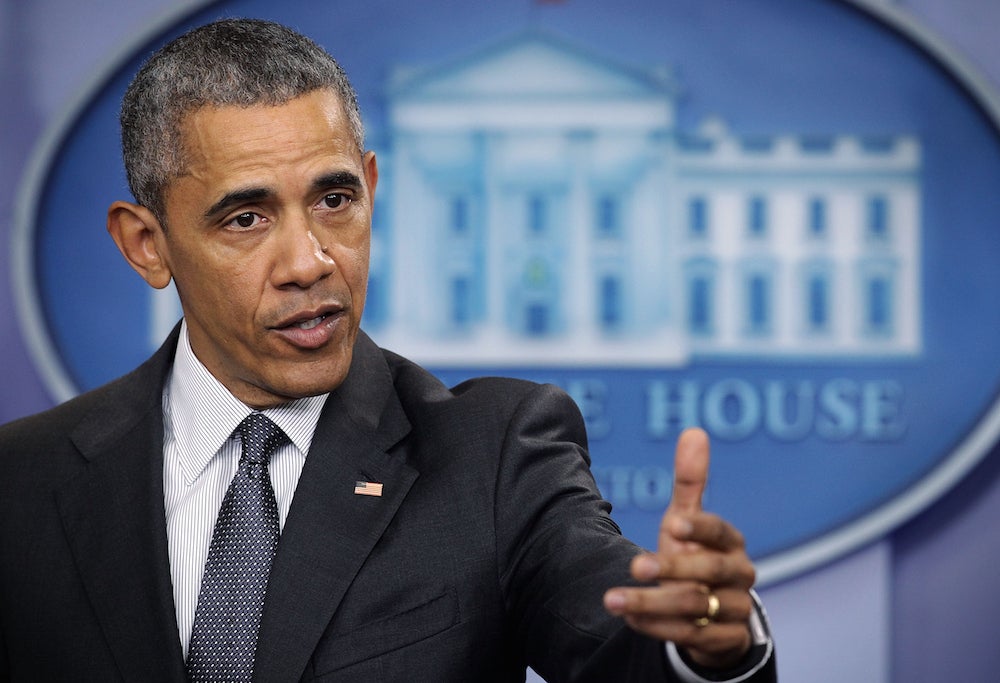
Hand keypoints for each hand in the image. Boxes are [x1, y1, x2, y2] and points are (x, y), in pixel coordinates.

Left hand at [603, 428, 756, 669]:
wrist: (714, 616)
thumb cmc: (695, 556)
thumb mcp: (687, 522)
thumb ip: (690, 482)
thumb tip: (694, 430)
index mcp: (732, 543)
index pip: (721, 532)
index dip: (700, 527)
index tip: (672, 523)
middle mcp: (739, 575)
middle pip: (710, 571)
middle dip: (672, 568)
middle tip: (634, 565)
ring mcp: (735, 610)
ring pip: (697, 608)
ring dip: (652, 603)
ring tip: (613, 599)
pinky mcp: (725, 641)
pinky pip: (693, 638)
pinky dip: (658, 628)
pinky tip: (629, 619)